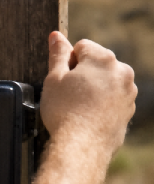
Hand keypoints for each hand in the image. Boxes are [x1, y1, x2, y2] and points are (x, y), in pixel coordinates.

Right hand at [40, 32, 136, 154]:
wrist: (81, 146)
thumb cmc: (64, 111)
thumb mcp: (54, 79)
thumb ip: (57, 55)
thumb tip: (56, 36)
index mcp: (103, 58)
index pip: (81, 46)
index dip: (67, 61)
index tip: (61, 79)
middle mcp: (122, 71)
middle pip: (97, 62)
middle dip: (82, 73)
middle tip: (67, 94)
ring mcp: (128, 91)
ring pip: (106, 81)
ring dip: (93, 88)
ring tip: (78, 107)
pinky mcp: (129, 109)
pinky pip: (112, 99)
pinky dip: (101, 103)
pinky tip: (87, 116)